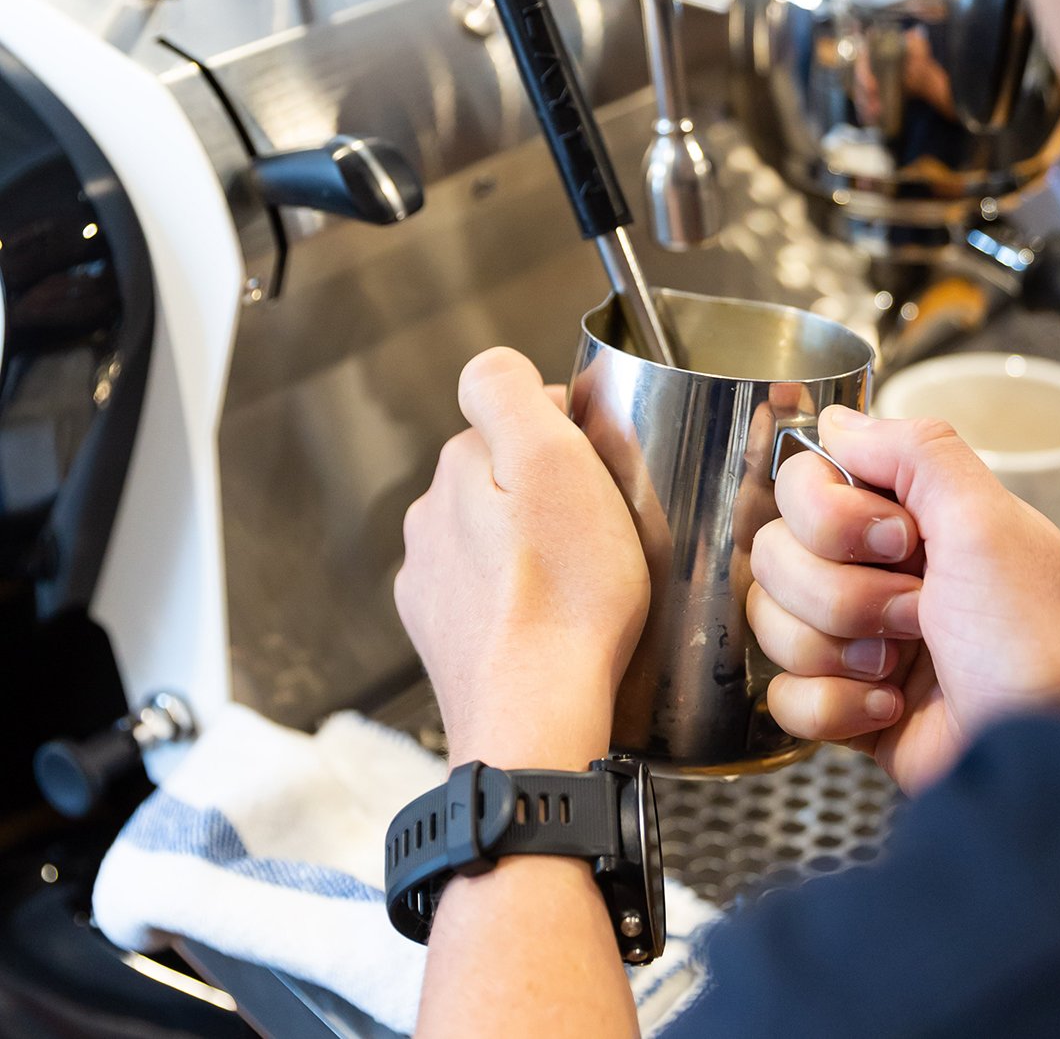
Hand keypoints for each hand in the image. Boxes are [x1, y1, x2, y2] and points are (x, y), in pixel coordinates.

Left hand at [395, 349, 649, 768]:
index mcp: (456, 470)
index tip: (600, 470)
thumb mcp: (552, 459)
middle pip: (505, 479)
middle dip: (549, 492)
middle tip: (602, 527)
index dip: (569, 435)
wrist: (537, 718)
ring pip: (497, 540)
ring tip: (585, 582)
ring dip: (535, 549)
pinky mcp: (449, 642)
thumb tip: (492, 367)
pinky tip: (558, 622)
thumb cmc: (565, 594)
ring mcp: (433, 587)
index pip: (517, 417)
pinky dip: (524, 601)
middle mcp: (431, 522)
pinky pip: (495, 598)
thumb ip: (509, 391)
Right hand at [748, 407, 1059, 793]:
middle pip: (776, 552)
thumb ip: (918, 451)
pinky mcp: (844, 704)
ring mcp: (857, 638)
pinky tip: (889, 708)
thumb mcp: (990, 524)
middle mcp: (876, 570)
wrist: (1042, 763)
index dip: (832, 515)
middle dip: (841, 593)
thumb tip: (837, 421)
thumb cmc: (1035, 647)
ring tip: (903, 666)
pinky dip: (834, 708)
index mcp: (910, 516)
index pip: (804, 481)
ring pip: (770, 621)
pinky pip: (782, 695)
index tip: (897, 541)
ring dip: (837, 650)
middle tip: (914, 611)